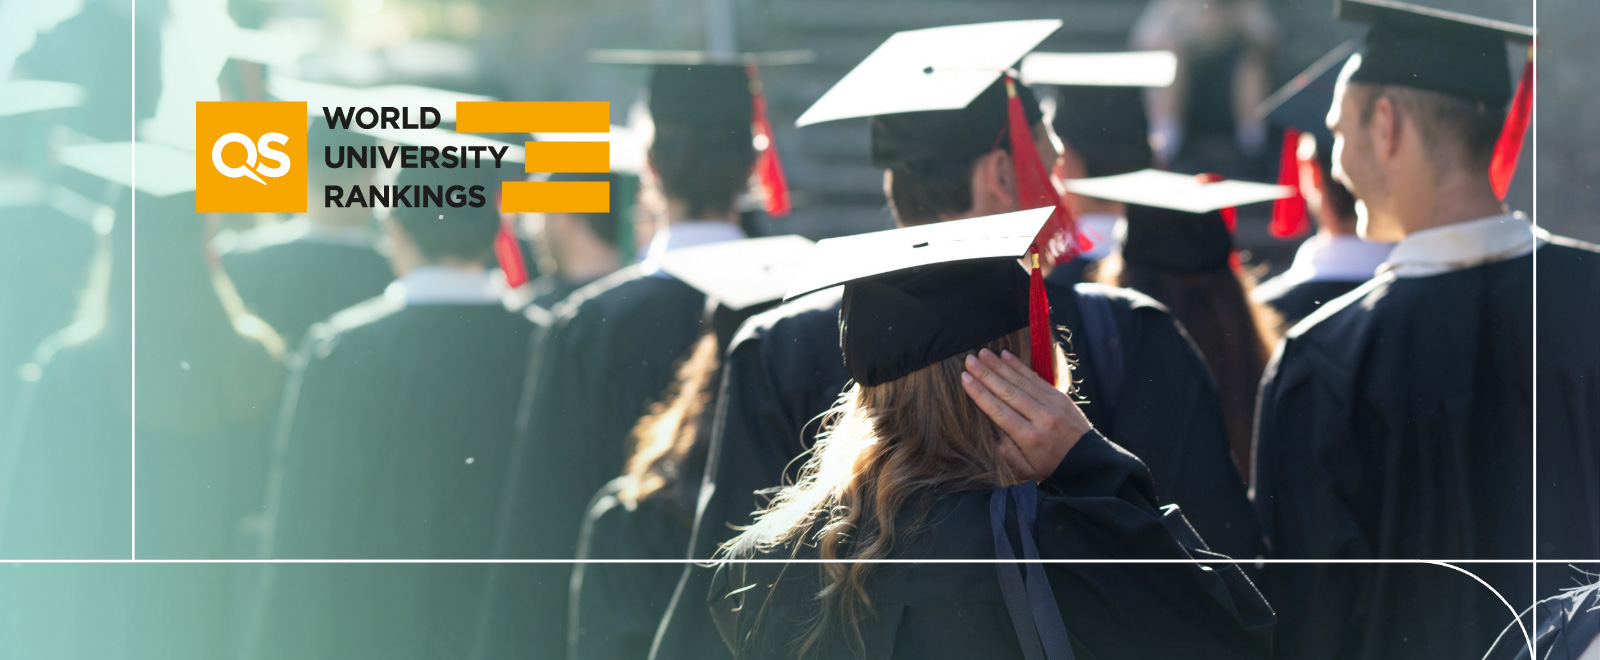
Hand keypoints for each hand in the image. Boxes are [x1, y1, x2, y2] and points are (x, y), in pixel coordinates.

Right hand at [961, 348, 1090, 481]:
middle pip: (1007, 391)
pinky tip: (1006, 356)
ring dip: (1000, 365)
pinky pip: (1035, 378)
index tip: (965, 378)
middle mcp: (1040, 418)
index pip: (999, 410)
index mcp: (1029, 437)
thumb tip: (991, 433)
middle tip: (969, 359)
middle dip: (986, 374)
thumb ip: (1006, 454)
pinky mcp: (1059, 396)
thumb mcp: (1026, 471)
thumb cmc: (1051, 467)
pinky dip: (1019, 366)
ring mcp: (1052, 404)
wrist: (1087, 461)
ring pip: (1021, 381)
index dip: (980, 393)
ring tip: (983, 353)